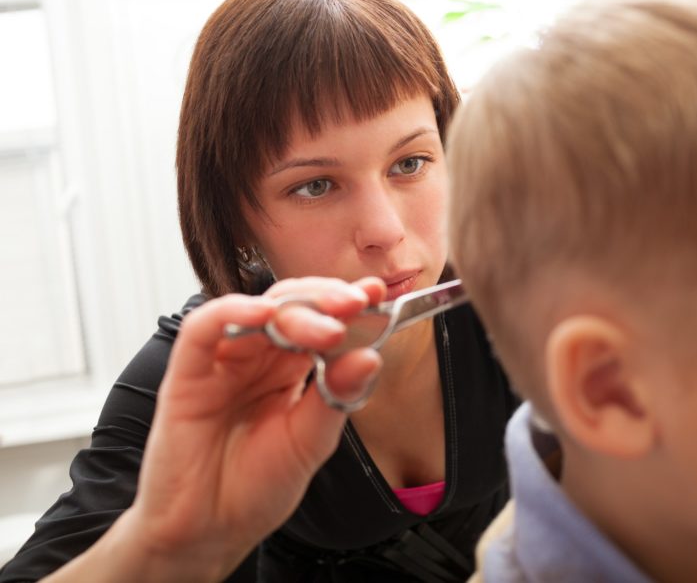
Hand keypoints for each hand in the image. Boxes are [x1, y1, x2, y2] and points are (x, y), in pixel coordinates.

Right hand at [67, 277, 385, 581]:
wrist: (209, 532)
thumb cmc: (256, 488)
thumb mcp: (311, 442)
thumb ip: (336, 397)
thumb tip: (370, 357)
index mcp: (292, 369)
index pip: (321, 320)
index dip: (348, 304)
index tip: (378, 294)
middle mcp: (259, 357)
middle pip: (293, 306)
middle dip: (328, 300)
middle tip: (357, 304)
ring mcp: (224, 361)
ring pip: (258, 310)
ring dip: (296, 309)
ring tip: (329, 326)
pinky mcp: (188, 372)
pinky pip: (205, 327)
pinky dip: (233, 312)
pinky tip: (263, 314)